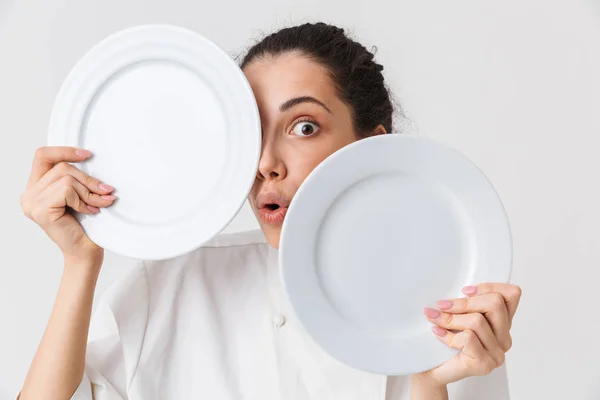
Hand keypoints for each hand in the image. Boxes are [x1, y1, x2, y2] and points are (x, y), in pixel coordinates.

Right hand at [20, 146, 116, 262]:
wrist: (85, 252)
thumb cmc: (85, 225)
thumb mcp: (80, 194)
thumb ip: (76, 178)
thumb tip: (89, 156)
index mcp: (35, 188)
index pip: (43, 156)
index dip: (65, 151)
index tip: (87, 155)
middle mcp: (28, 194)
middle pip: (61, 166)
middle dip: (88, 179)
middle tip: (105, 191)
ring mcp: (31, 203)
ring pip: (66, 178)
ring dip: (88, 191)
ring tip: (99, 203)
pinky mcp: (40, 210)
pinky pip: (66, 190)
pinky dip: (83, 200)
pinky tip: (90, 211)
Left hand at [422, 283, 521, 385]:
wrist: (431, 369)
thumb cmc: (444, 341)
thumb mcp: (458, 315)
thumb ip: (466, 303)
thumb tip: (458, 288)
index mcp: (502, 323)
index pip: (512, 294)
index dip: (489, 287)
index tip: (464, 291)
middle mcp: (504, 338)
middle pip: (494, 304)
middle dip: (464, 302)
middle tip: (442, 305)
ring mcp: (496, 354)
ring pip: (478, 321)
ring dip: (451, 318)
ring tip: (434, 318)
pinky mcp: (484, 364)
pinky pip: (468, 338)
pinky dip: (448, 334)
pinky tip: (438, 333)